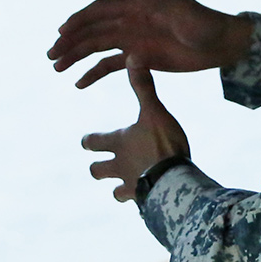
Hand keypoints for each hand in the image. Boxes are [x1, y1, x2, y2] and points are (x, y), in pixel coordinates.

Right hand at [48, 0, 253, 88]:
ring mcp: (133, 41)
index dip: (80, 19)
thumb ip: (158, 0)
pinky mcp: (139, 59)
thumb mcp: (183, 12)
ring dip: (75, 56)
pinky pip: (111, 66)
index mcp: (137, 7)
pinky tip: (78, 84)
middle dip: (70, 41)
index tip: (61, 31)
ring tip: (56, 69)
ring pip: (96, 48)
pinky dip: (94, 73)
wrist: (223, 45)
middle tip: (51, 56)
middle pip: (92, 31)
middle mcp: (130, 22)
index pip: (101, 10)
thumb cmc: (206, 24)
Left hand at [81, 63, 190, 201]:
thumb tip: (132, 56)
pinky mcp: (146, 202)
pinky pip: (139, 204)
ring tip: (129, 185)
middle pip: (97, 171)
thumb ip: (143, 87)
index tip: (85, 141)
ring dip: (118, 188)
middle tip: (101, 166)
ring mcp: (131, 187)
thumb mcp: (154, 111)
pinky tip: (152, 200)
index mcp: (119, 143)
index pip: (92, 142)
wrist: (175, 182)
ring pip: (115, 192)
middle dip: (98, 168)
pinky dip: (142, 200)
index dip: (88, 141)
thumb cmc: (163, 145)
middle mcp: (119, 166)